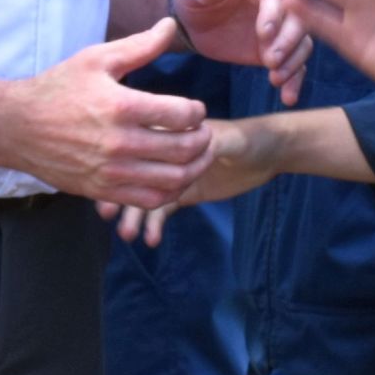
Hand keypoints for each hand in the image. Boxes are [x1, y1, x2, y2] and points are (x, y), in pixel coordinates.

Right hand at [0, 21, 211, 209]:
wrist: (16, 127)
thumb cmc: (56, 89)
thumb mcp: (95, 59)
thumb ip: (139, 45)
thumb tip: (171, 25)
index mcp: (120, 107)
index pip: (182, 115)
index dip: (197, 111)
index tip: (194, 109)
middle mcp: (119, 143)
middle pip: (184, 149)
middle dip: (203, 140)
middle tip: (204, 132)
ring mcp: (112, 172)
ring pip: (173, 179)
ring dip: (195, 167)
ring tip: (198, 155)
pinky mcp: (103, 191)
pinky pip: (151, 199)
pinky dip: (172, 190)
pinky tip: (175, 176)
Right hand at [99, 114, 282, 244]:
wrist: (267, 152)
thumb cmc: (249, 137)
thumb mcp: (228, 138)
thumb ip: (212, 141)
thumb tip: (197, 144)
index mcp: (168, 134)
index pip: (141, 150)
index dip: (125, 166)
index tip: (111, 182)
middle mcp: (163, 152)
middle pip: (135, 176)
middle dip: (120, 197)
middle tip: (107, 214)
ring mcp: (169, 174)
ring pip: (144, 195)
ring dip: (133, 216)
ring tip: (126, 234)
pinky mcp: (181, 194)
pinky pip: (161, 210)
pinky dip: (155, 225)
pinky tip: (151, 240)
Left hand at [171, 0, 310, 103]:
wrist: (194, 22)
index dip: (273, 14)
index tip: (263, 35)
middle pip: (298, 19)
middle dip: (288, 41)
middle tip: (270, 62)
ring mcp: (282, 26)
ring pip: (302, 42)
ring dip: (293, 62)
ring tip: (275, 79)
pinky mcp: (279, 49)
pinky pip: (294, 64)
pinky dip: (294, 80)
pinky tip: (288, 97)